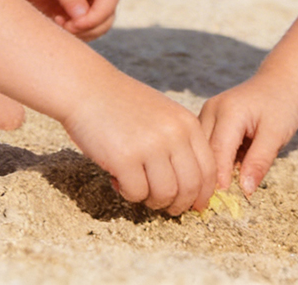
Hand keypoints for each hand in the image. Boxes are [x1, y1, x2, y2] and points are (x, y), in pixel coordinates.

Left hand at [4, 0, 118, 39]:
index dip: (98, 15)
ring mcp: (85, 3)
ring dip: (81, 32)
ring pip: (98, 26)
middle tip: (66, 27)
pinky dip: (73, 34)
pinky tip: (55, 24)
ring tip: (58, 23)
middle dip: (90, 27)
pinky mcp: (73, 14)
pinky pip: (83, 30)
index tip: (76, 23)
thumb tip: (83, 16)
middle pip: (108, 15)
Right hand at [62, 70, 216, 215]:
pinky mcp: (125, 158)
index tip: (195, 206)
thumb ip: (180, 142)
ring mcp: (151, 146)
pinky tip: (118, 179)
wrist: (89, 88)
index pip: (208, 169)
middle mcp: (174, 134)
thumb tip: (192, 186)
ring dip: (153, 201)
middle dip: (180, 205)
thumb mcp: (164, 116)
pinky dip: (128, 194)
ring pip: (165, 194)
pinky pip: (136, 194)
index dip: (203, 193)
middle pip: (191, 186)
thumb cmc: (125, 105)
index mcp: (187, 123)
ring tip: (139, 189)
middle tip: (167, 208)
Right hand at [199, 73, 297, 195]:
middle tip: (218, 207)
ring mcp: (207, 113)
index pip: (217, 154)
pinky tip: (226, 172)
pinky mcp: (208, 119)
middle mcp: (212, 110)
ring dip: (211, 170)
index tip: (222, 207)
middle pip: (204, 154)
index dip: (219, 182)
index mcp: (228, 112)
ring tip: (220, 193)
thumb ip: (260, 161)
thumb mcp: (277, 133)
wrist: (281, 81)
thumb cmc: (282, 105)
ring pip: (201, 152)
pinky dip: (214, 161)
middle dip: (211, 179)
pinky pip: (206, 146)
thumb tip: (244, 191)